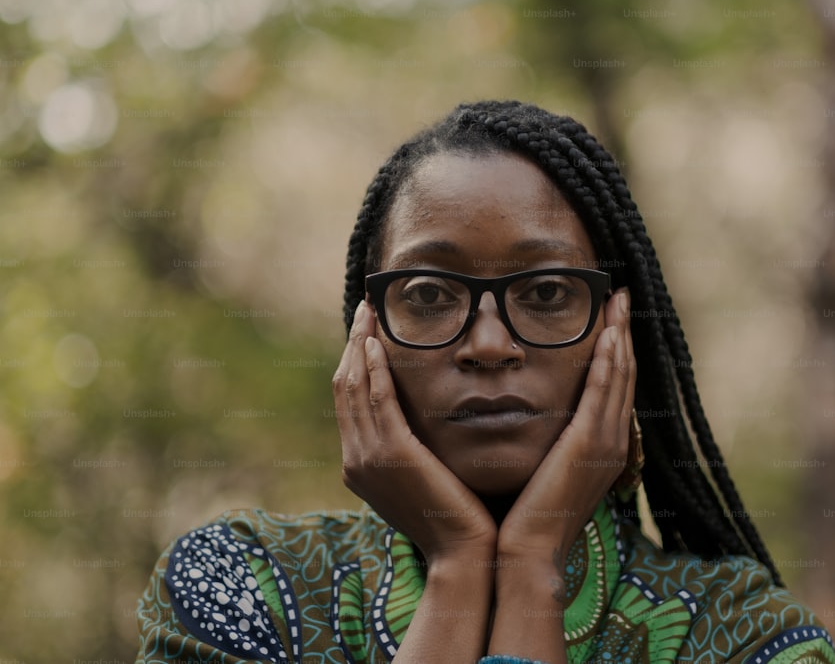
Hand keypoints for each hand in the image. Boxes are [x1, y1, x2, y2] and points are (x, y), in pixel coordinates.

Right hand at [332, 301, 496, 563]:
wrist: (463, 552)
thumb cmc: (457, 516)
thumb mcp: (424, 477)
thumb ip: (413, 448)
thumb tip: (422, 420)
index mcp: (360, 464)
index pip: (349, 401)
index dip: (354, 361)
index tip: (365, 330)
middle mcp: (355, 459)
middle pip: (344, 387)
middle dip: (352, 343)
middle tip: (364, 309)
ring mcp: (368, 457)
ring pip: (354, 387)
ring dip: (360, 345)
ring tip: (369, 313)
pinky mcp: (391, 454)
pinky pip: (376, 400)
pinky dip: (373, 369)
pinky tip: (377, 344)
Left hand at [496, 288, 635, 569]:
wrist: (526, 550)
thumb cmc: (524, 515)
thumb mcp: (542, 468)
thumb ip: (546, 439)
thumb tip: (531, 413)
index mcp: (602, 448)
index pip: (615, 387)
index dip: (617, 350)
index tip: (612, 317)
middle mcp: (611, 442)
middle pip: (625, 374)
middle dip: (624, 332)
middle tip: (622, 296)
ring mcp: (605, 442)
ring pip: (620, 376)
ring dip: (620, 335)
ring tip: (619, 301)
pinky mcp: (590, 443)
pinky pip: (604, 390)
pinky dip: (610, 359)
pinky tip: (608, 332)